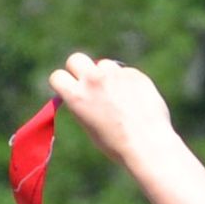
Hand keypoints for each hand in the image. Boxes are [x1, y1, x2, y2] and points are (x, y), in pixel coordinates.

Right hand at [45, 52, 176, 167]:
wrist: (147, 144)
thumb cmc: (116, 143)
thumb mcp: (89, 124)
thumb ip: (83, 101)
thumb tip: (83, 88)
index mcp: (77, 96)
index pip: (57, 76)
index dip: (63, 83)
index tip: (69, 88)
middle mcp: (93, 80)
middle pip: (76, 59)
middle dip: (79, 68)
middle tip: (88, 82)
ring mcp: (115, 74)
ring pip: (104, 64)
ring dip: (106, 75)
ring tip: (118, 98)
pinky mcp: (134, 74)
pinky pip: (125, 72)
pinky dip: (127, 82)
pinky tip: (135, 100)